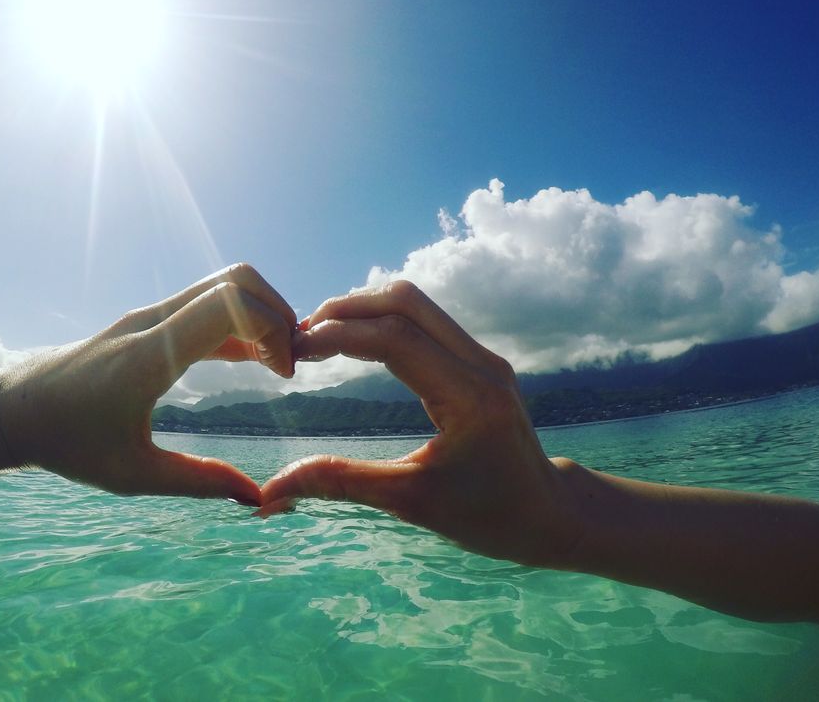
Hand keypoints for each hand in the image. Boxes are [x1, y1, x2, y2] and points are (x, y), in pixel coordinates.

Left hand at [0, 263, 295, 503]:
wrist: (15, 409)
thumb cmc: (69, 444)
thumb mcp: (133, 476)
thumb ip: (198, 482)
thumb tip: (257, 496)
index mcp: (149, 356)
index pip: (229, 304)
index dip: (273, 327)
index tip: (284, 373)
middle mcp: (151, 323)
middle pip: (235, 279)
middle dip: (277, 311)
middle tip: (290, 361)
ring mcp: (148, 317)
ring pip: (223, 285)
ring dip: (260, 313)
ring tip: (278, 362)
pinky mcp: (147, 322)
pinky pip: (204, 304)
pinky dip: (239, 321)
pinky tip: (253, 358)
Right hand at [258, 280, 581, 566]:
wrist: (550, 515)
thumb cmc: (486, 516)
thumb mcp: (409, 503)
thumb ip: (340, 482)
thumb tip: (269, 493)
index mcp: (468, 397)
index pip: (395, 339)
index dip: (338, 335)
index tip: (295, 350)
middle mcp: (481, 364)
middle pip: (404, 302)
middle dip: (345, 311)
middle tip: (299, 337)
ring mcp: (483, 357)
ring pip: (415, 304)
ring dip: (363, 310)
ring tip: (319, 338)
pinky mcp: (479, 360)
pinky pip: (426, 320)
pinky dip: (382, 321)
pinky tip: (353, 344)